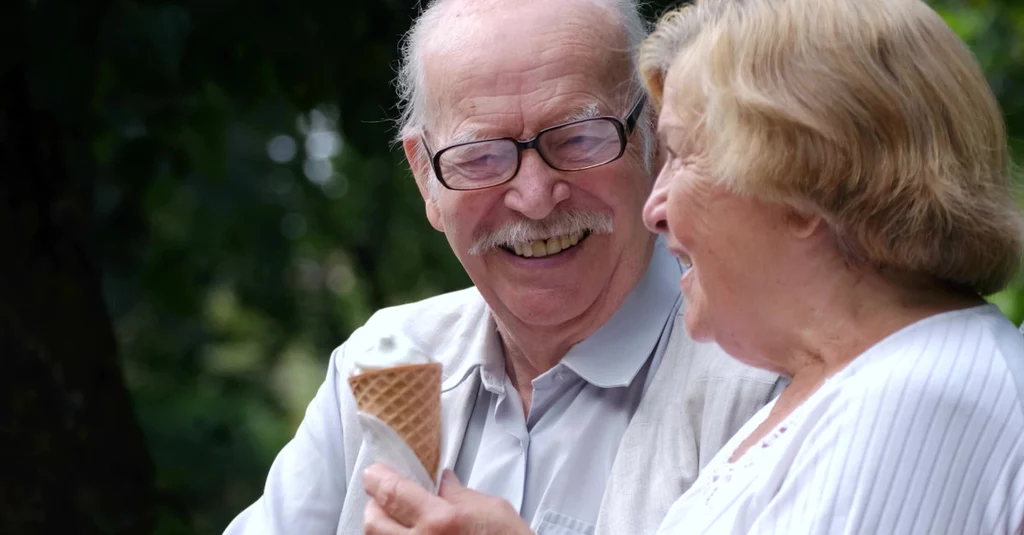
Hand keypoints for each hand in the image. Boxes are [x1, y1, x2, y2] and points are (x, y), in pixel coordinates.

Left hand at [362, 463, 532, 534]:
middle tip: (387, 498)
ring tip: (399, 521)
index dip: (378, 479)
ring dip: (384, 529)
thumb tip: (442, 483)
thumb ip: (460, 494)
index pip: (392, 493)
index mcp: (440, 522)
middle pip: (374, 523)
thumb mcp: (491, 509)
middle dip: (376, 506)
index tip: (374, 474)